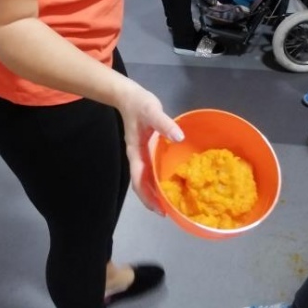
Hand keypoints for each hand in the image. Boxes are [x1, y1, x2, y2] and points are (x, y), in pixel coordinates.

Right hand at [117, 83, 183, 213]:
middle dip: (153, 199)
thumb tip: (179, 138)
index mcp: (135, 153)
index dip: (148, 197)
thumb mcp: (152, 111)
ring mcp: (140, 154)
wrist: (127, 95)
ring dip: (155, 191)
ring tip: (170, 200)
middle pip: (142, 184)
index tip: (160, 210)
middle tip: (169, 211)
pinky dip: (157, 178)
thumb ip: (165, 124)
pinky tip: (169, 178)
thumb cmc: (139, 104)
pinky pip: (150, 169)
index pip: (139, 181)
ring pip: (145, 178)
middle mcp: (136, 157)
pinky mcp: (145, 149)